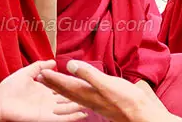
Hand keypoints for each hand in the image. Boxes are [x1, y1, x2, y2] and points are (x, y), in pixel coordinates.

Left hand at [0, 60, 87, 121]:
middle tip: (94, 95)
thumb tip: (54, 61)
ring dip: (79, 108)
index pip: (63, 88)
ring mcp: (48, 110)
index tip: (86, 82)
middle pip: (68, 99)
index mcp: (45, 90)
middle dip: (80, 98)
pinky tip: (82, 115)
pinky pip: (61, 119)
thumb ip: (40, 66)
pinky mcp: (45, 119)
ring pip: (67, 109)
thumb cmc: (10, 87)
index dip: (74, 86)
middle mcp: (49, 101)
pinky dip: (72, 118)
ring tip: (92, 105)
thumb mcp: (27, 72)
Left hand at [38, 60, 181, 121]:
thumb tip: (70, 65)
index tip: (41, 71)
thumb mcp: (107, 83)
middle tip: (40, 77)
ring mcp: (95, 102)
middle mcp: (89, 99)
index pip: (65, 84)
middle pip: (66, 91)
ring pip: (73, 95)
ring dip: (61, 88)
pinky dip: (75, 93)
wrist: (141, 116)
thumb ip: (88, 74)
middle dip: (53, 83)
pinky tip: (76, 93)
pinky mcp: (102, 104)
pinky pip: (82, 98)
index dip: (53, 78)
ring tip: (52, 84)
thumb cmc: (127, 100)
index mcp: (88, 93)